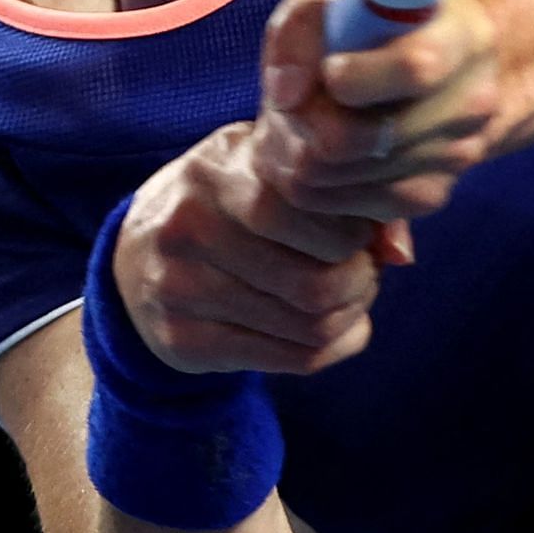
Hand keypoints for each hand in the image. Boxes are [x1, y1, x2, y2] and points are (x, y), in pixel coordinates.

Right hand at [115, 121, 386, 377]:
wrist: (136, 254)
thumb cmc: (227, 202)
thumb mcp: (267, 172)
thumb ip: (338, 196)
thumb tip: (398, 253)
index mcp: (215, 172)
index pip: (311, 212)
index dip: (357, 230)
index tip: (361, 231)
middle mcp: (189, 229)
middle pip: (317, 283)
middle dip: (362, 283)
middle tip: (365, 273)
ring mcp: (180, 290)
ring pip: (309, 328)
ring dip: (350, 317)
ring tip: (349, 298)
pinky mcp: (183, 341)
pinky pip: (290, 360)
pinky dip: (330, 348)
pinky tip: (332, 328)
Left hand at [251, 0, 501, 223]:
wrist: (428, 66)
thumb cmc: (370, 19)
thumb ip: (302, 24)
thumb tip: (286, 93)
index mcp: (462, 36)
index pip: (415, 69)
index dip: (353, 77)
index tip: (329, 69)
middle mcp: (471, 102)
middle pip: (354, 139)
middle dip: (297, 120)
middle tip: (286, 102)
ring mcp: (455, 157)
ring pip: (331, 177)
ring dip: (292, 150)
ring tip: (294, 120)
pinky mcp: (429, 197)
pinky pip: (338, 206)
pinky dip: (310, 181)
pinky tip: (312, 149)